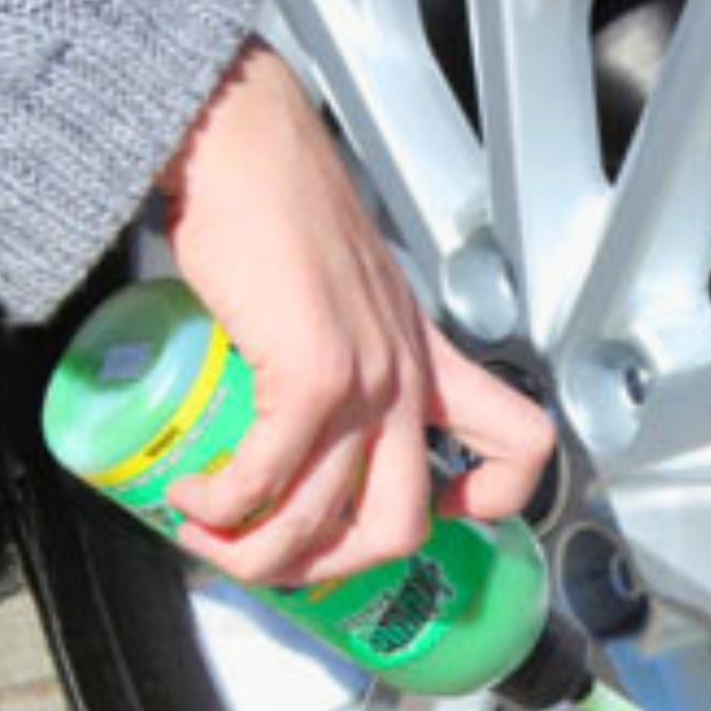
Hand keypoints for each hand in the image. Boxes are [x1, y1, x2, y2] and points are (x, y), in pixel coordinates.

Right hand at [156, 41, 554, 585]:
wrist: (243, 143)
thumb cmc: (277, 209)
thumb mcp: (344, 296)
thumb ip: (347, 350)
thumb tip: (296, 421)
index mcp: (428, 359)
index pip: (520, 443)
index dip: (492, 501)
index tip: (434, 510)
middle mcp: (410, 376)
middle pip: (408, 526)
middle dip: (334, 567)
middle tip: (278, 557)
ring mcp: (367, 378)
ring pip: (328, 523)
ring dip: (257, 554)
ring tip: (207, 534)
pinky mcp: (312, 372)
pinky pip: (266, 479)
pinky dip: (219, 505)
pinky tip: (190, 494)